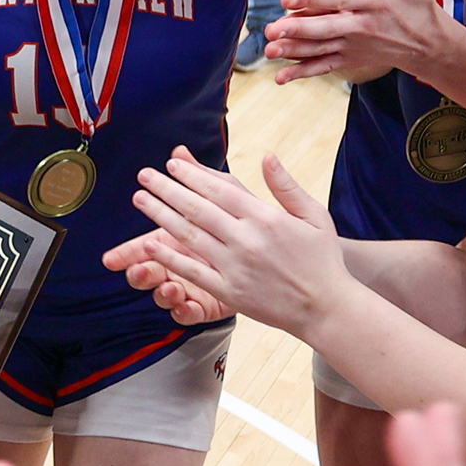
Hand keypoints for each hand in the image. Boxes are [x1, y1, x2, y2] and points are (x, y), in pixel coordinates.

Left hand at [120, 147, 350, 335]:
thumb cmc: (322, 259)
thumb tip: (267, 156)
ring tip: (140, 199)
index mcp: (266, 218)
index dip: (192, 175)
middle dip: (166, 188)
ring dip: (160, 215)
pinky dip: (169, 258)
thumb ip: (286, 186)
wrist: (326, 308)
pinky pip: (193, 271)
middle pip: (197, 208)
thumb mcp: (314, 215)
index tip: (172, 163)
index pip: (220, 189)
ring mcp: (235, 267)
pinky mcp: (229, 292)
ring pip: (189, 236)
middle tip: (145, 174)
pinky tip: (150, 245)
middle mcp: (246, 240)